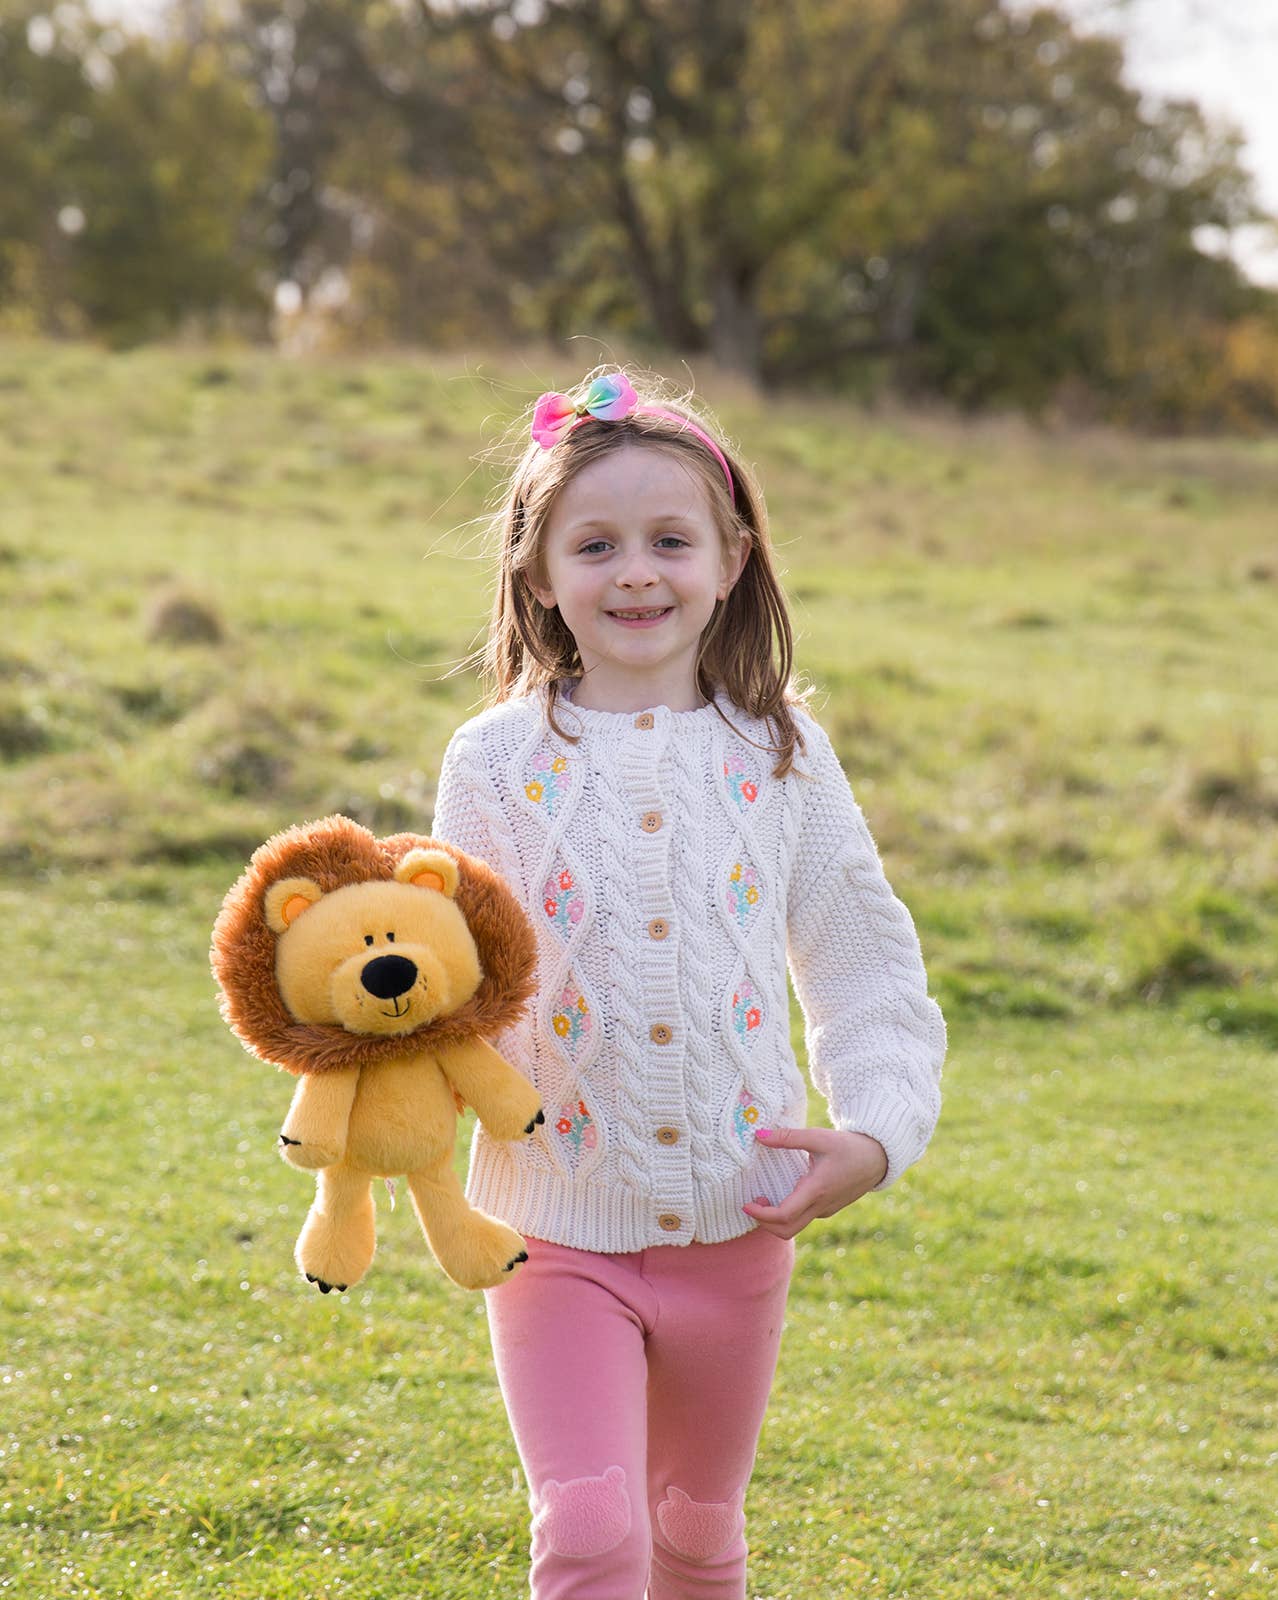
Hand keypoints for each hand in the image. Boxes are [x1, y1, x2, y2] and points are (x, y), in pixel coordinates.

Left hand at [741, 1127, 887, 1239]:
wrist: (878, 1159)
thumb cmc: (848, 1146)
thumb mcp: (818, 1137)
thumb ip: (788, 1137)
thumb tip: (759, 1135)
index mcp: (816, 1190)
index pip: (784, 1216)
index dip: (761, 1215)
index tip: (746, 1204)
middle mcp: (820, 1206)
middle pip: (786, 1231)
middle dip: (764, 1224)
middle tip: (752, 1205)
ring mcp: (826, 1210)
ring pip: (796, 1227)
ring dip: (775, 1219)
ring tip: (764, 1198)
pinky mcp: (829, 1208)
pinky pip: (804, 1218)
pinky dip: (788, 1214)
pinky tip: (783, 1194)